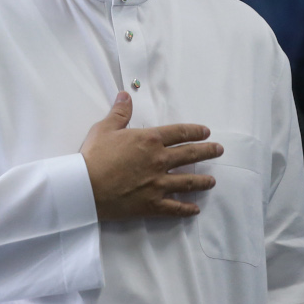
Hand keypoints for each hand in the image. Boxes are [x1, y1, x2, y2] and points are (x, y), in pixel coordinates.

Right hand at [80, 91, 223, 220]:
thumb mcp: (105, 128)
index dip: (194, 131)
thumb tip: (126, 94)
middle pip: (190, 155)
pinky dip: (186, 209)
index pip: (179, 133)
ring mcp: (158, 184)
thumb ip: (120, 112)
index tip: (206, 132)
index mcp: (150, 140)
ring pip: (188, 182)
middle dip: (207, 152)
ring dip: (203, 181)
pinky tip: (195, 209)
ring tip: (212, 181)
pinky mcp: (152, 204)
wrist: (85, 186)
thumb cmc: (94, 155)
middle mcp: (159, 161)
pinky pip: (175, 207)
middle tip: (219, 150)